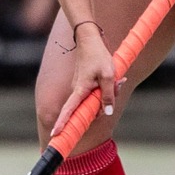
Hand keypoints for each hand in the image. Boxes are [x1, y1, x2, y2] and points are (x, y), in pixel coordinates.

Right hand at [52, 22, 118, 138]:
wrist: (89, 39)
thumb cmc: (98, 56)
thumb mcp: (109, 75)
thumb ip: (108, 95)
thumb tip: (107, 112)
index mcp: (80, 90)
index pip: (69, 110)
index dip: (63, 123)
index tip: (56, 134)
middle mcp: (77, 92)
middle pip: (89, 109)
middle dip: (104, 106)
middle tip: (117, 85)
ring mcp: (80, 89)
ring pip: (95, 101)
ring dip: (107, 96)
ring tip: (117, 80)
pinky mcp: (84, 86)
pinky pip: (95, 95)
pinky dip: (105, 90)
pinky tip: (114, 80)